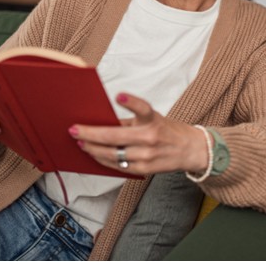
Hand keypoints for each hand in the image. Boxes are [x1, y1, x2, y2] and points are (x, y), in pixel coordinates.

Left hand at [68, 93, 207, 175]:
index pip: (143, 109)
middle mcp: (151, 138)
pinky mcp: (144, 170)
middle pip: (115, 137)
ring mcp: (147, 156)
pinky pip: (118, 166)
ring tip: (81, 143)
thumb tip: (101, 123)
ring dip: (93, 149)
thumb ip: (129, 122)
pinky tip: (94, 154)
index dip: (132, 102)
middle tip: (74, 130)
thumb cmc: (167, 131)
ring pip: (112, 155)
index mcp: (153, 120)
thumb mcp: (152, 120)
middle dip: (90, 134)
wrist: (190, 150)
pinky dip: (103, 160)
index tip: (120, 95)